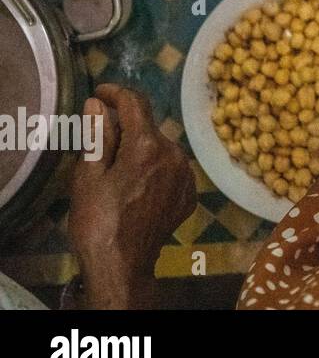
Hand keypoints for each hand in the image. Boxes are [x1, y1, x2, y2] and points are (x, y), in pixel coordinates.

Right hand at [68, 84, 196, 308]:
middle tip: (101, 144)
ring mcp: (187, 175)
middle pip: (149, 128)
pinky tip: (137, 187)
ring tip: (118, 173)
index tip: (100, 93)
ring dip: (143, 150)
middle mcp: (175, 154)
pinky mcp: (190, 193)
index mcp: (148, 146)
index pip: (135, 104)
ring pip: (162, 148)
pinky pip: (172, 169)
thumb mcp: (88, 175)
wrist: (123, 264)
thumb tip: (99, 104)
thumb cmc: (98, 220)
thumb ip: (98, 135)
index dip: (116, 93)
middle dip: (126, 128)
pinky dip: (155, 169)